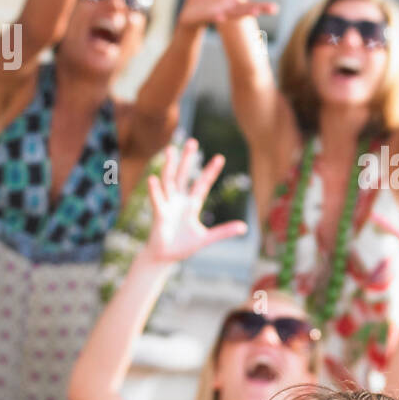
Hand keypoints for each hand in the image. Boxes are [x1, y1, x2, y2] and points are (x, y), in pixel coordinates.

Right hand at [144, 139, 247, 262]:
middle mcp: (179, 200)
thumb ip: (224, 231)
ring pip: (169, 181)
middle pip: (184, 175)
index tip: (219, 157)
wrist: (165, 257)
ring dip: (170, 166)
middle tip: (192, 141)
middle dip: (188, 159)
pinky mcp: (159, 214)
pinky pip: (157, 200)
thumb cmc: (184, 246)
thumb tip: (244, 228)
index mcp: (192, 204)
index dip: (210, 171)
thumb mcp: (207, 238)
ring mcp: (168, 205)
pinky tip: (153, 178)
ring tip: (170, 150)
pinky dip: (155, 190)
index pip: (202, 183)